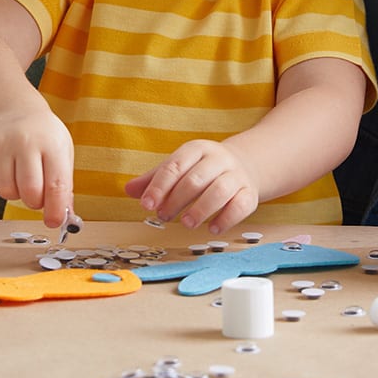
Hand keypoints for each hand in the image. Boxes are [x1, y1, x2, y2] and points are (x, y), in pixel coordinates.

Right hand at [0, 101, 74, 228]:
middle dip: (34, 202)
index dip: (55, 210)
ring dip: (15, 194)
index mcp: (51, 144)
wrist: (14, 111)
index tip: (53, 222)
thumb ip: (64, 186)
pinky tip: (4, 173)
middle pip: (29, 191)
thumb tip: (63, 217)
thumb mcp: (62, 153)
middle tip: (37, 195)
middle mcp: (25, 142)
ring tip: (21, 179)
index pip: (56, 185)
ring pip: (5, 191)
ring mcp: (0, 144)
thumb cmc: (43, 137)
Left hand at [126, 140, 259, 234]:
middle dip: (176, 200)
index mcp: (197, 149)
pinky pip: (240, 206)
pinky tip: (213, 228)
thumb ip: (154, 179)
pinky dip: (226, 219)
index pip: (175, 166)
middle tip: (163, 216)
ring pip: (219, 191)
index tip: (147, 205)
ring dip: (200, 209)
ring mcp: (236, 176)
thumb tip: (128, 189)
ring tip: (187, 223)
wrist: (244, 165)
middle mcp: (218, 159)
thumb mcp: (178, 168)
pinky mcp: (249, 193)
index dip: (159, 187)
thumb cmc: (202, 170)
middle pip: (196, 179)